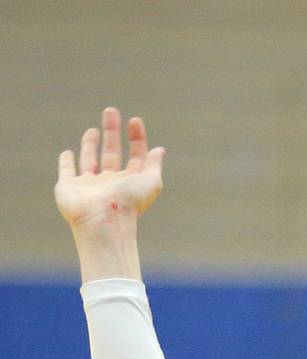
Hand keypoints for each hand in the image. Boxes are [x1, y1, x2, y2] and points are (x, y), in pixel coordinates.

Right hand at [55, 108, 164, 231]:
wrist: (103, 221)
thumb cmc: (129, 203)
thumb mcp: (151, 182)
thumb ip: (154, 165)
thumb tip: (160, 149)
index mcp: (130, 182)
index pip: (136, 156)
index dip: (137, 138)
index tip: (135, 120)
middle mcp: (110, 183)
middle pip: (112, 152)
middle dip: (112, 131)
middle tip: (111, 110)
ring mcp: (89, 185)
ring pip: (90, 160)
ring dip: (91, 144)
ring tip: (94, 130)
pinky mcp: (69, 187)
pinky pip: (66, 172)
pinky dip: (66, 162)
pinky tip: (67, 153)